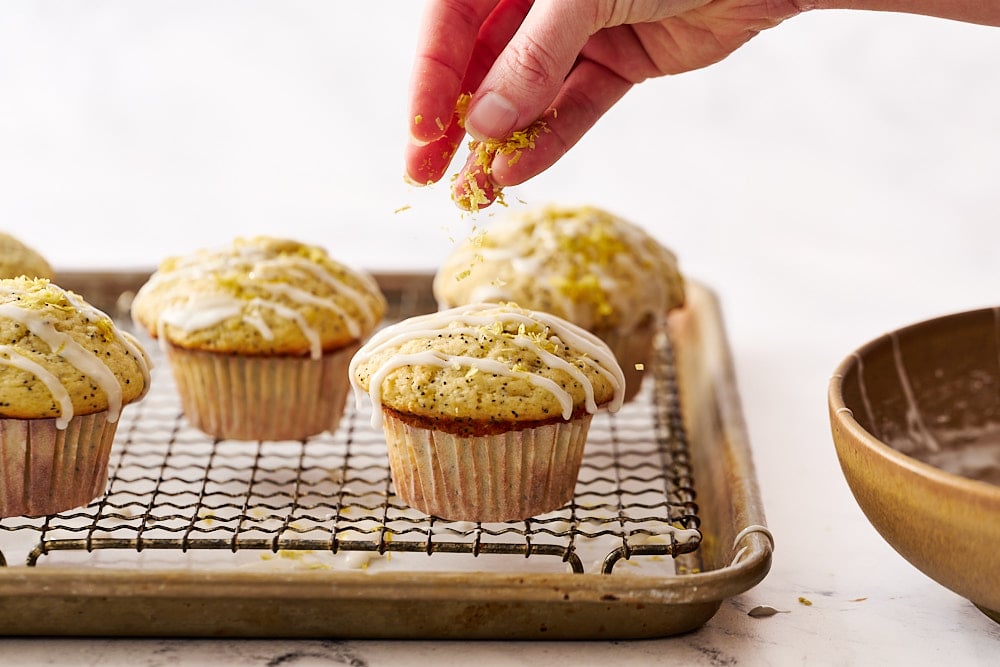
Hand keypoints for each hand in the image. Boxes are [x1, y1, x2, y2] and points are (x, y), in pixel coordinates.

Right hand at [404, 0, 802, 207]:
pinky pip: (576, 108)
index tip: (420, 133)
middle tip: (425, 175)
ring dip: (500, 144)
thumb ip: (535, 56)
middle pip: (483, 64)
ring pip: (527, 95)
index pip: (452, 21)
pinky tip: (519, 175)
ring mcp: (581, 32)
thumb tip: (487, 124)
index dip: (431, 78)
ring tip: (472, 194)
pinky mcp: (620, 63)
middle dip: (455, 122)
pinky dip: (551, 141)